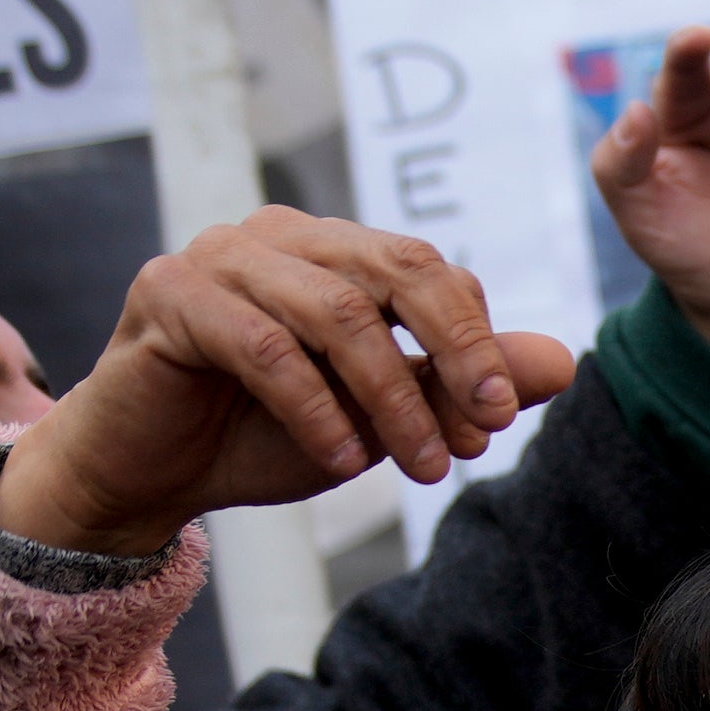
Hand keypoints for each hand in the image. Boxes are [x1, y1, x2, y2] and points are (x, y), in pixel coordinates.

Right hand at [0, 212, 578, 554]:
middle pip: (396, 268)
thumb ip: (457, 385)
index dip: (473, 342)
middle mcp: (279, 237)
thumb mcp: (377, 417)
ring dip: (391, 398)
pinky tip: (341, 462)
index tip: (495, 421)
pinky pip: (262, 345)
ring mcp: (219, 257)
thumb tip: (564, 364)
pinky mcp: (169, 295)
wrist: (145, 473)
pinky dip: (315, 408)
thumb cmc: (258, 436)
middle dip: (452, 353)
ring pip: (335, 312)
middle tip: (483, 431)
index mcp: (332, 251)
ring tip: (420, 467)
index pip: (428, 270)